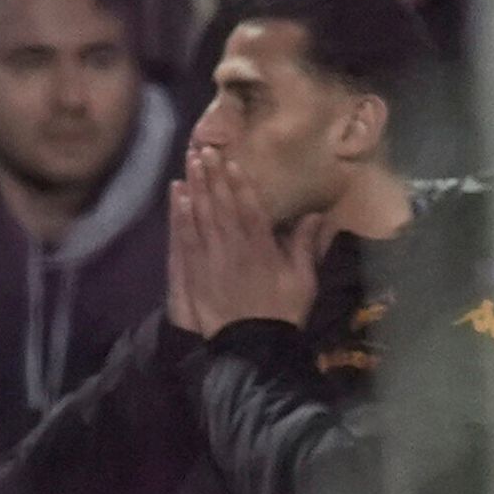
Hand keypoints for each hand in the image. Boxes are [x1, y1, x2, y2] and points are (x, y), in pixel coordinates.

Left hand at [169, 154, 325, 336]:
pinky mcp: (195, 269)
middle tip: (204, 149)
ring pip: (201, 215)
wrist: (251, 345)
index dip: (239, 183)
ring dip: (196, 186)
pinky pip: (186, 236)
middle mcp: (234, 247)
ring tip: (191, 162)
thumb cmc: (282, 312)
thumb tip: (315, 215)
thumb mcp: (303, 281)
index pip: (249, 208)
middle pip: (220, 204)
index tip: (231, 161)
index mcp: (262, 248)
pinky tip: (178, 196)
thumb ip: (304, 246)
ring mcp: (212, 257)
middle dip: (212, 175)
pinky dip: (180, 214)